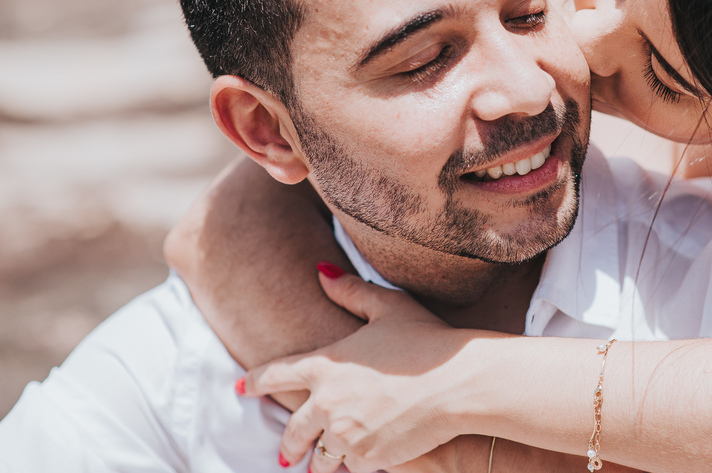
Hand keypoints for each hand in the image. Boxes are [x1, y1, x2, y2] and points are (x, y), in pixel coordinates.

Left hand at [238, 264, 488, 471]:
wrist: (457, 382)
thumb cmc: (425, 340)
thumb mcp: (389, 307)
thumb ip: (351, 291)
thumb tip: (321, 272)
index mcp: (326, 365)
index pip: (276, 374)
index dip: (255, 381)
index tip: (240, 387)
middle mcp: (326, 403)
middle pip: (293, 431)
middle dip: (288, 444)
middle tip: (285, 453)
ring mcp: (345, 433)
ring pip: (321, 457)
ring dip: (320, 461)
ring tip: (321, 465)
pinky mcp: (367, 456)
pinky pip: (350, 468)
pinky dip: (354, 464)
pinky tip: (362, 460)